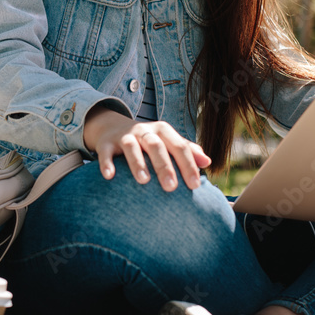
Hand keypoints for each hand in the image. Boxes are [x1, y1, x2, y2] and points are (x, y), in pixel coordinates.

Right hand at [82, 105, 210, 190]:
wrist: (113, 127)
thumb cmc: (148, 141)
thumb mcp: (167, 141)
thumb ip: (187, 150)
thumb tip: (208, 162)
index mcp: (163, 131)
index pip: (179, 146)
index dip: (188, 165)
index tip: (195, 186)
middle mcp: (144, 131)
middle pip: (156, 146)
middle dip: (164, 166)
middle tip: (171, 188)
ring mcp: (124, 136)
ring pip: (131, 147)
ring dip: (138, 163)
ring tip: (144, 181)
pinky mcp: (106, 143)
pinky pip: (106, 152)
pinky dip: (107, 163)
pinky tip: (110, 176)